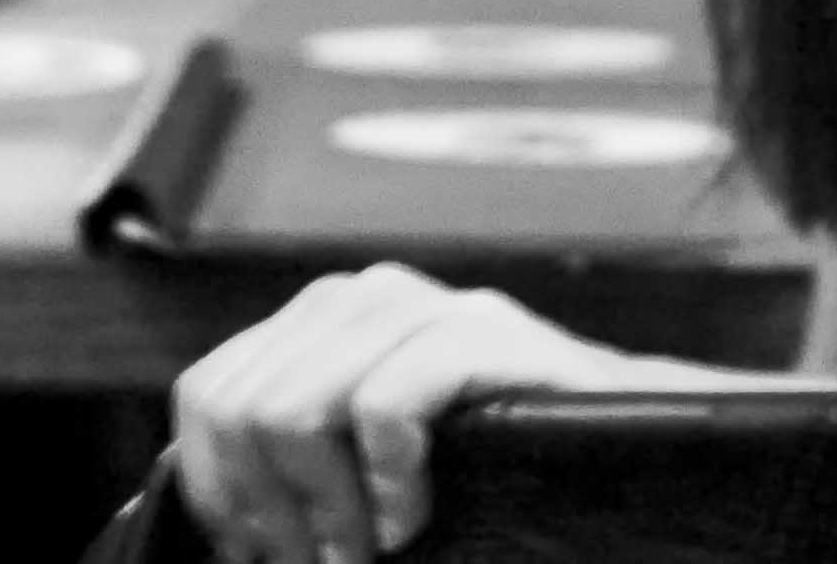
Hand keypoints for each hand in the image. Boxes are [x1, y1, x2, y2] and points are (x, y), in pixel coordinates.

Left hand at [170, 263, 644, 563]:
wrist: (627, 445)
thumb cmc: (495, 467)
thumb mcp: (371, 461)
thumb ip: (300, 462)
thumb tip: (226, 524)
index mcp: (322, 323)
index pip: (209, 390)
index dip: (217, 488)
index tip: (260, 552)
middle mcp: (364, 298)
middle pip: (242, 406)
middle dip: (269, 509)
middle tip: (323, 563)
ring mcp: (425, 306)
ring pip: (297, 406)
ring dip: (323, 508)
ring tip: (366, 553)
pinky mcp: (484, 333)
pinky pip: (384, 405)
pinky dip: (386, 484)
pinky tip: (412, 521)